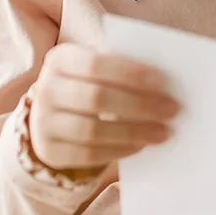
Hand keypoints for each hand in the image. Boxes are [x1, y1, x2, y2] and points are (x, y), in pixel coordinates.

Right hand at [24, 43, 178, 176]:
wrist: (53, 116)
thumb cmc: (88, 86)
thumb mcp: (97, 70)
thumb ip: (122, 70)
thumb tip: (165, 82)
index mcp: (59, 60)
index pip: (96, 64)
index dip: (130, 73)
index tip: (164, 82)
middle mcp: (45, 89)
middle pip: (97, 98)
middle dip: (140, 105)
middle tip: (173, 110)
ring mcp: (43, 123)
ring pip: (93, 130)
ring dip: (134, 132)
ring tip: (163, 132)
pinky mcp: (49, 151)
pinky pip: (88, 154)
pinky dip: (119, 150)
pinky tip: (141, 145)